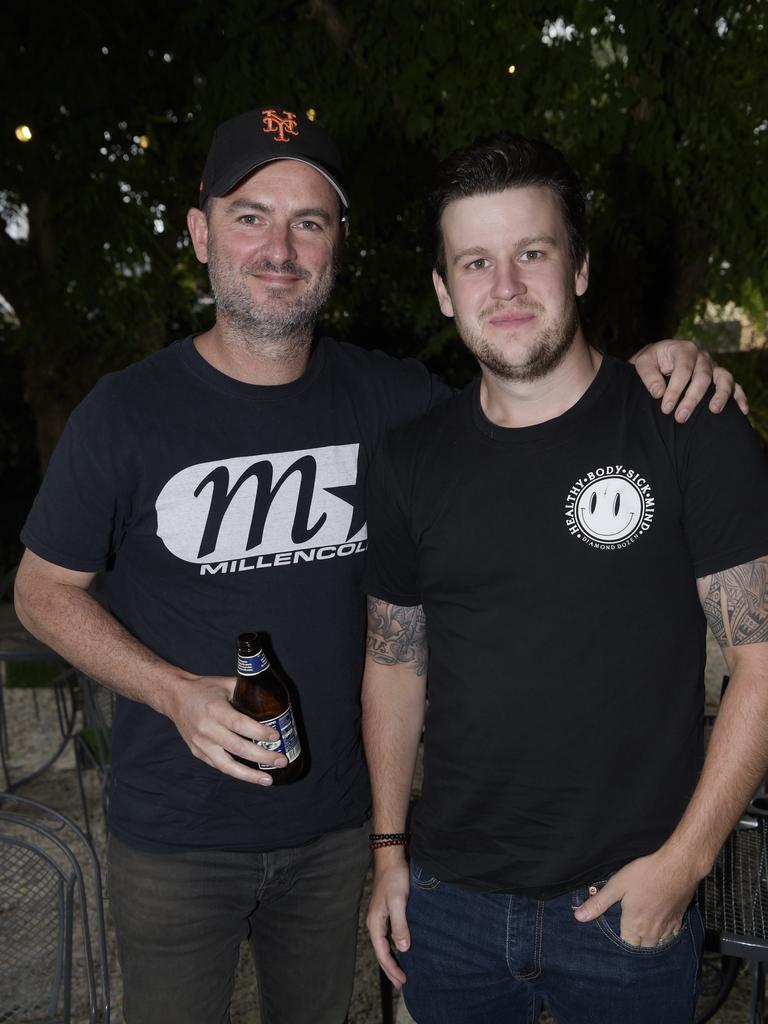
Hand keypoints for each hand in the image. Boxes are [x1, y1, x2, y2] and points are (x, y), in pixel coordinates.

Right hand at [165, 674, 287, 783]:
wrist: (175, 698)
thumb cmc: (204, 689)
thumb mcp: (226, 684)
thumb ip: (247, 690)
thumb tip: (271, 697)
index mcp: (215, 710)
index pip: (240, 724)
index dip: (259, 732)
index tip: (276, 736)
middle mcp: (207, 729)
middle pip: (238, 748)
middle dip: (262, 756)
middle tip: (282, 760)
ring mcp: (201, 744)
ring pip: (227, 765)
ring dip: (250, 775)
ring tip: (268, 779)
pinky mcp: (198, 753)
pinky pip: (220, 766)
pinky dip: (237, 772)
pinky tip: (252, 776)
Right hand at [366, 856, 410, 988]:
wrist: (391, 857)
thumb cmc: (395, 878)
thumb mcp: (398, 902)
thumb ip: (400, 925)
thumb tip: (403, 948)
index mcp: (375, 923)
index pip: (382, 952)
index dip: (392, 968)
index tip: (403, 981)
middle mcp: (374, 922)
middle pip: (381, 951)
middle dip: (390, 968)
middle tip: (402, 984)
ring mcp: (379, 917)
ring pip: (384, 944)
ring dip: (392, 958)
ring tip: (401, 972)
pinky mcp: (386, 911)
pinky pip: (388, 935)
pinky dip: (394, 946)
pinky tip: (401, 948)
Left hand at [572, 850, 698, 946]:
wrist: (678, 866)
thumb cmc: (646, 874)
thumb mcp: (617, 885)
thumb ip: (599, 903)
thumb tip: (579, 917)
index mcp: (634, 925)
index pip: (625, 945)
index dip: (619, 941)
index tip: (615, 935)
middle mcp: (652, 932)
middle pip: (641, 948)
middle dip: (634, 944)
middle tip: (628, 934)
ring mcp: (667, 927)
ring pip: (657, 944)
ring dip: (650, 942)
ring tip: (642, 935)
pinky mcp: (678, 919)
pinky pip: (671, 936)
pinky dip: (664, 935)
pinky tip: (661, 928)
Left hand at [630, 340, 748, 420]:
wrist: (659, 359)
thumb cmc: (651, 362)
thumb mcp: (643, 363)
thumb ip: (648, 375)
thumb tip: (658, 392)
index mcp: (684, 349)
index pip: (683, 370)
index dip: (675, 390)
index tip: (666, 408)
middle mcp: (702, 357)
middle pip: (703, 377)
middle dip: (692, 398)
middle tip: (681, 417)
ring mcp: (713, 367)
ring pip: (724, 378)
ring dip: (721, 395)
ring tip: (714, 411)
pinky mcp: (719, 378)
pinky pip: (734, 385)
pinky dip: (739, 397)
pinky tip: (741, 411)